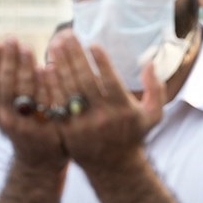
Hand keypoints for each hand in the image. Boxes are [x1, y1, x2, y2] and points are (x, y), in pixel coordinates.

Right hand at [0, 39, 67, 172]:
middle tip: (14, 40)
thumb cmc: (22, 131)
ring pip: (27, 94)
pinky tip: (50, 68)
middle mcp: (11, 120)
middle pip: (9, 88)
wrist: (39, 163)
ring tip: (29, 48)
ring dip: (27, 70)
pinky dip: (48, 86)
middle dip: (10, 62)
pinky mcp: (51, 129)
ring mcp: (31, 125)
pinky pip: (49, 104)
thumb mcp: (4, 111)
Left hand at [46, 33, 164, 175]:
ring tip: (55, 46)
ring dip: (60, 66)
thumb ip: (156, 89)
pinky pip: (56, 104)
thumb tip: (151, 63)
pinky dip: (50, 86)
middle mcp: (103, 118)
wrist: (113, 166)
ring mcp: (82, 125)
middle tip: (67, 36)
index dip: (102, 63)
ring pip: (68, 91)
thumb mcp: (153, 114)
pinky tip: (46, 68)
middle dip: (75, 57)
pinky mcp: (67, 131)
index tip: (93, 44)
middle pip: (86, 82)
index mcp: (123, 111)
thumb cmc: (133, 134)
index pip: (111, 82)